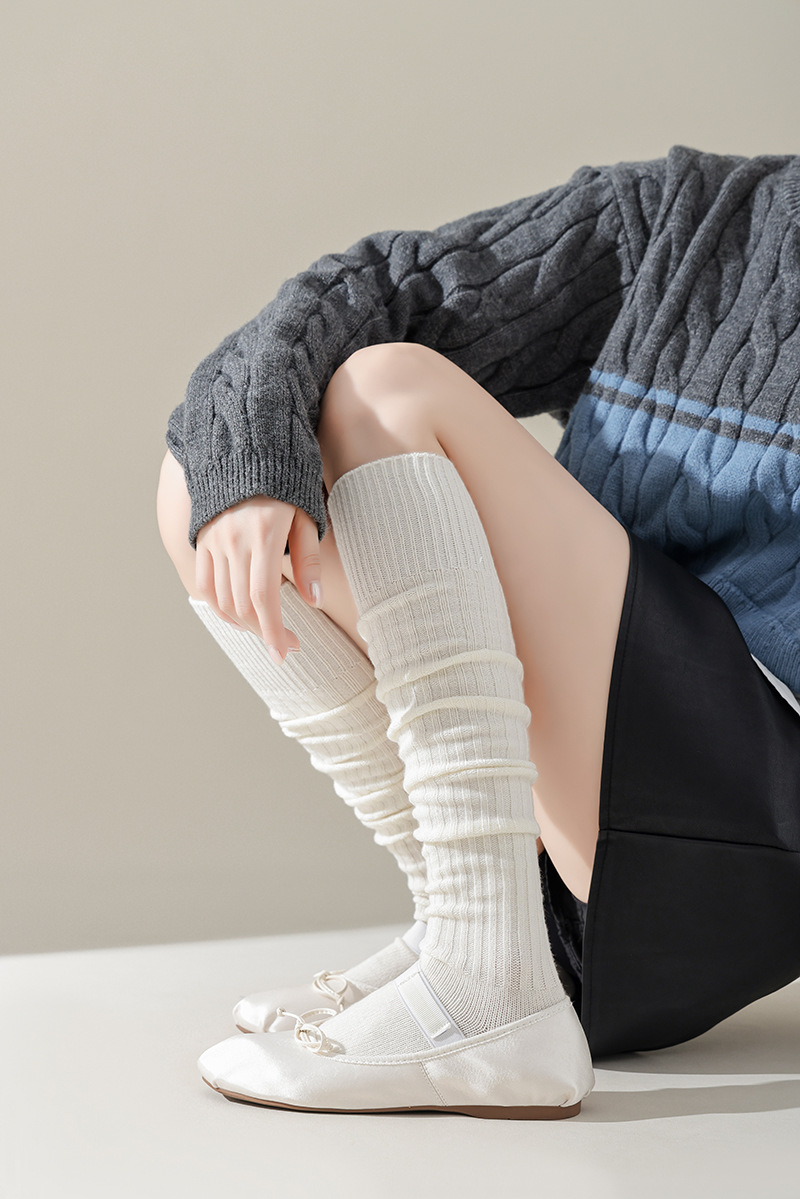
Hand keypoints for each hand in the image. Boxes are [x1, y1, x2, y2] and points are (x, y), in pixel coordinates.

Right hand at [194, 494, 321, 663]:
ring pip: (221, 598)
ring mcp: (214, 540)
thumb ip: (308, 560)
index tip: (284, 653)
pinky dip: (219, 606)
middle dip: (264, 632)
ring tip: (265, 631)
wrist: (247, 447)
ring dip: (243, 623)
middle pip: (242, 603)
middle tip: (284, 646)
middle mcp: (234, 540)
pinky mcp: (203, 539)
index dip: (272, 630)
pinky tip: (238, 616)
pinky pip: (204, 583)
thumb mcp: (306, 515)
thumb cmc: (287, 481)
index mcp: (264, 535)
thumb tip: (314, 601)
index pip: (263, 596)